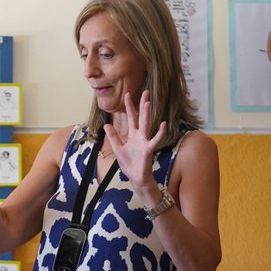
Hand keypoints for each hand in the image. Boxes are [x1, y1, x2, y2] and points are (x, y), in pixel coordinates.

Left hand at [103, 90, 166, 205]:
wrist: (136, 178)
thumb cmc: (129, 164)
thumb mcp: (118, 149)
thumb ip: (113, 137)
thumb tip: (107, 125)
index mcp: (133, 135)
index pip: (131, 118)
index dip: (129, 107)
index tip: (127, 94)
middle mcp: (140, 136)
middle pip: (141, 117)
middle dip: (142, 105)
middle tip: (145, 92)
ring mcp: (145, 142)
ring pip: (146, 125)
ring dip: (147, 114)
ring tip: (148, 103)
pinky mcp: (148, 150)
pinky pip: (155, 140)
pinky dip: (160, 133)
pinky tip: (163, 124)